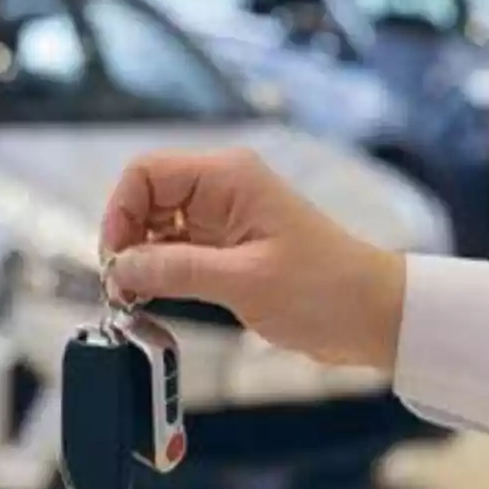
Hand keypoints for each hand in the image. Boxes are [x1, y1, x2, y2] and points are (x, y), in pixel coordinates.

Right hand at [101, 149, 406, 368]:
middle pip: (146, 198)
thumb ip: (175, 271)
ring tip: (135, 298)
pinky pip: (176, 250)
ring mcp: (224, 218)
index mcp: (229, 178)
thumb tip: (120, 269)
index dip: (120, 211)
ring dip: (141, 259)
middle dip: (126, 239)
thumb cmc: (325, 290)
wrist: (373, 315)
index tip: (115, 258)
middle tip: (121, 286)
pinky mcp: (227, 247)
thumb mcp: (243, 282)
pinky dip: (159, 271)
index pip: (147, 173)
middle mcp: (223, 189)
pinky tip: (155, 297)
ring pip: (156, 226)